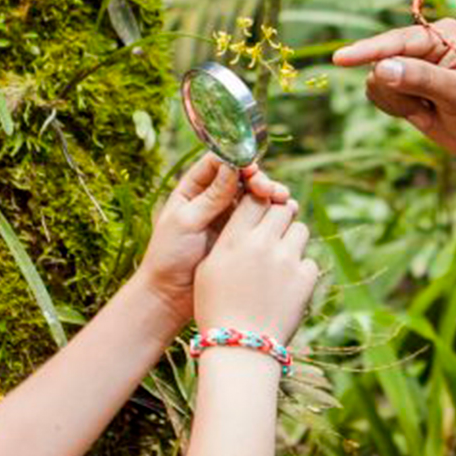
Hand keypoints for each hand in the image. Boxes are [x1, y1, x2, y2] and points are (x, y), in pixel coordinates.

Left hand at [133, 155, 289, 331]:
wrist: (171, 294)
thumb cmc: (169, 256)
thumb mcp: (187, 222)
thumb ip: (211, 196)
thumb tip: (232, 166)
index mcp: (193, 189)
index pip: (218, 163)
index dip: (237, 160)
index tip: (251, 169)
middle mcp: (213, 198)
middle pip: (242, 177)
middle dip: (259, 179)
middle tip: (268, 190)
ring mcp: (229, 216)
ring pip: (254, 196)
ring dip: (270, 194)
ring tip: (282, 200)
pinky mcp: (241, 235)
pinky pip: (261, 218)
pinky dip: (274, 213)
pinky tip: (285, 213)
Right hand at [195, 195, 319, 344]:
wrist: (240, 348)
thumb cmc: (216, 308)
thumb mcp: (208, 270)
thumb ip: (227, 239)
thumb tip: (245, 219)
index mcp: (234, 239)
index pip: (254, 198)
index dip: (258, 201)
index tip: (259, 210)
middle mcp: (262, 243)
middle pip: (282, 207)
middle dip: (280, 216)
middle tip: (275, 232)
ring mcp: (287, 260)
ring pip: (300, 230)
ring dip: (292, 239)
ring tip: (280, 261)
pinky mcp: (306, 278)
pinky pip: (309, 260)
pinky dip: (300, 270)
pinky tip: (286, 286)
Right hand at [332, 18, 455, 158]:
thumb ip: (421, 79)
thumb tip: (381, 68)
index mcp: (442, 34)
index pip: (397, 41)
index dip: (368, 51)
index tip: (340, 59)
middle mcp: (423, 44)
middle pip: (382, 63)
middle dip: (399, 93)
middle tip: (427, 108)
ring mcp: (411, 64)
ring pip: (376, 81)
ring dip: (398, 104)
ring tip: (429, 110)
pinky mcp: (403, 85)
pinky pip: (378, 95)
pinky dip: (395, 110)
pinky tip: (422, 113)